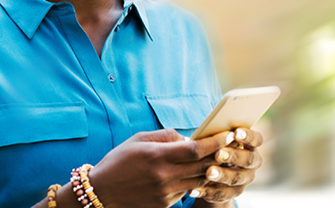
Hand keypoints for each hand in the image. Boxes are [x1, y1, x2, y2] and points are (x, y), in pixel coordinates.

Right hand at [88, 128, 234, 207]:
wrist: (102, 192)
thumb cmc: (119, 161)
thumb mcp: (138, 139)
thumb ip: (164, 136)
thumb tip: (186, 137)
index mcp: (158, 156)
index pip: (195, 149)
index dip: (215, 142)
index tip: (228, 134)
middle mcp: (164, 176)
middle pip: (202, 166)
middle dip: (219, 155)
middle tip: (233, 145)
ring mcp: (165, 194)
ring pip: (197, 180)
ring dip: (210, 170)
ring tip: (220, 158)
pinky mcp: (164, 206)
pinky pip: (185, 192)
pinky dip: (193, 182)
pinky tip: (196, 174)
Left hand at [189, 128, 263, 205]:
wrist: (218, 172)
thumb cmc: (218, 145)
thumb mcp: (220, 139)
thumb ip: (219, 134)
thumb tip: (207, 128)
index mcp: (251, 146)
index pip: (256, 139)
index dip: (248, 136)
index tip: (236, 132)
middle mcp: (252, 163)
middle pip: (247, 159)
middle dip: (233, 156)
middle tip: (218, 153)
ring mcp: (244, 180)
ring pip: (235, 178)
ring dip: (222, 175)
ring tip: (208, 172)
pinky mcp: (233, 193)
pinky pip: (221, 194)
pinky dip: (207, 191)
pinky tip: (195, 189)